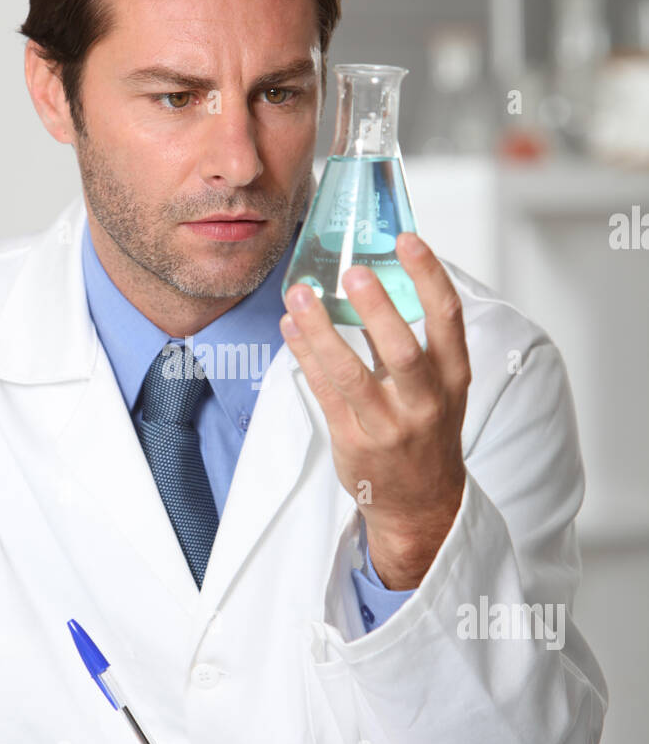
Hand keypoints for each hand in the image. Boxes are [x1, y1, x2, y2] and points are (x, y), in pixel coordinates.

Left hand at [280, 233, 470, 589]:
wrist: (423, 503)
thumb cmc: (427, 431)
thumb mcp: (440, 386)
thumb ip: (412, 338)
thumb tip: (375, 277)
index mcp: (453, 377)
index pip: (447, 317)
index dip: (428, 275)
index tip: (407, 240)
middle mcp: (425, 402)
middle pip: (402, 348)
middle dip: (376, 308)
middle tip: (351, 271)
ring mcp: (388, 425)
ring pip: (350, 372)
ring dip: (321, 330)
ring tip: (299, 295)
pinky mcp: (353, 441)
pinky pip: (323, 391)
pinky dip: (304, 356)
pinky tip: (291, 328)